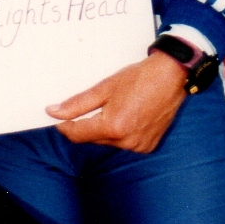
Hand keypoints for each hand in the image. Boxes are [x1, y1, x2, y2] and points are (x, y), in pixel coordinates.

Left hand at [45, 52, 186, 152]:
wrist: (171, 77)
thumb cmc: (138, 78)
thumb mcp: (104, 88)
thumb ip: (77, 104)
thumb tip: (53, 112)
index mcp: (113, 127)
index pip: (77, 134)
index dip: (64, 126)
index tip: (56, 117)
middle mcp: (126, 141)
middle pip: (92, 138)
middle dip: (85, 125)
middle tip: (85, 106)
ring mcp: (139, 146)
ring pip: (108, 141)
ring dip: (103, 128)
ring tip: (112, 106)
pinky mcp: (148, 146)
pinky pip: (124, 142)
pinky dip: (119, 132)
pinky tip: (125, 114)